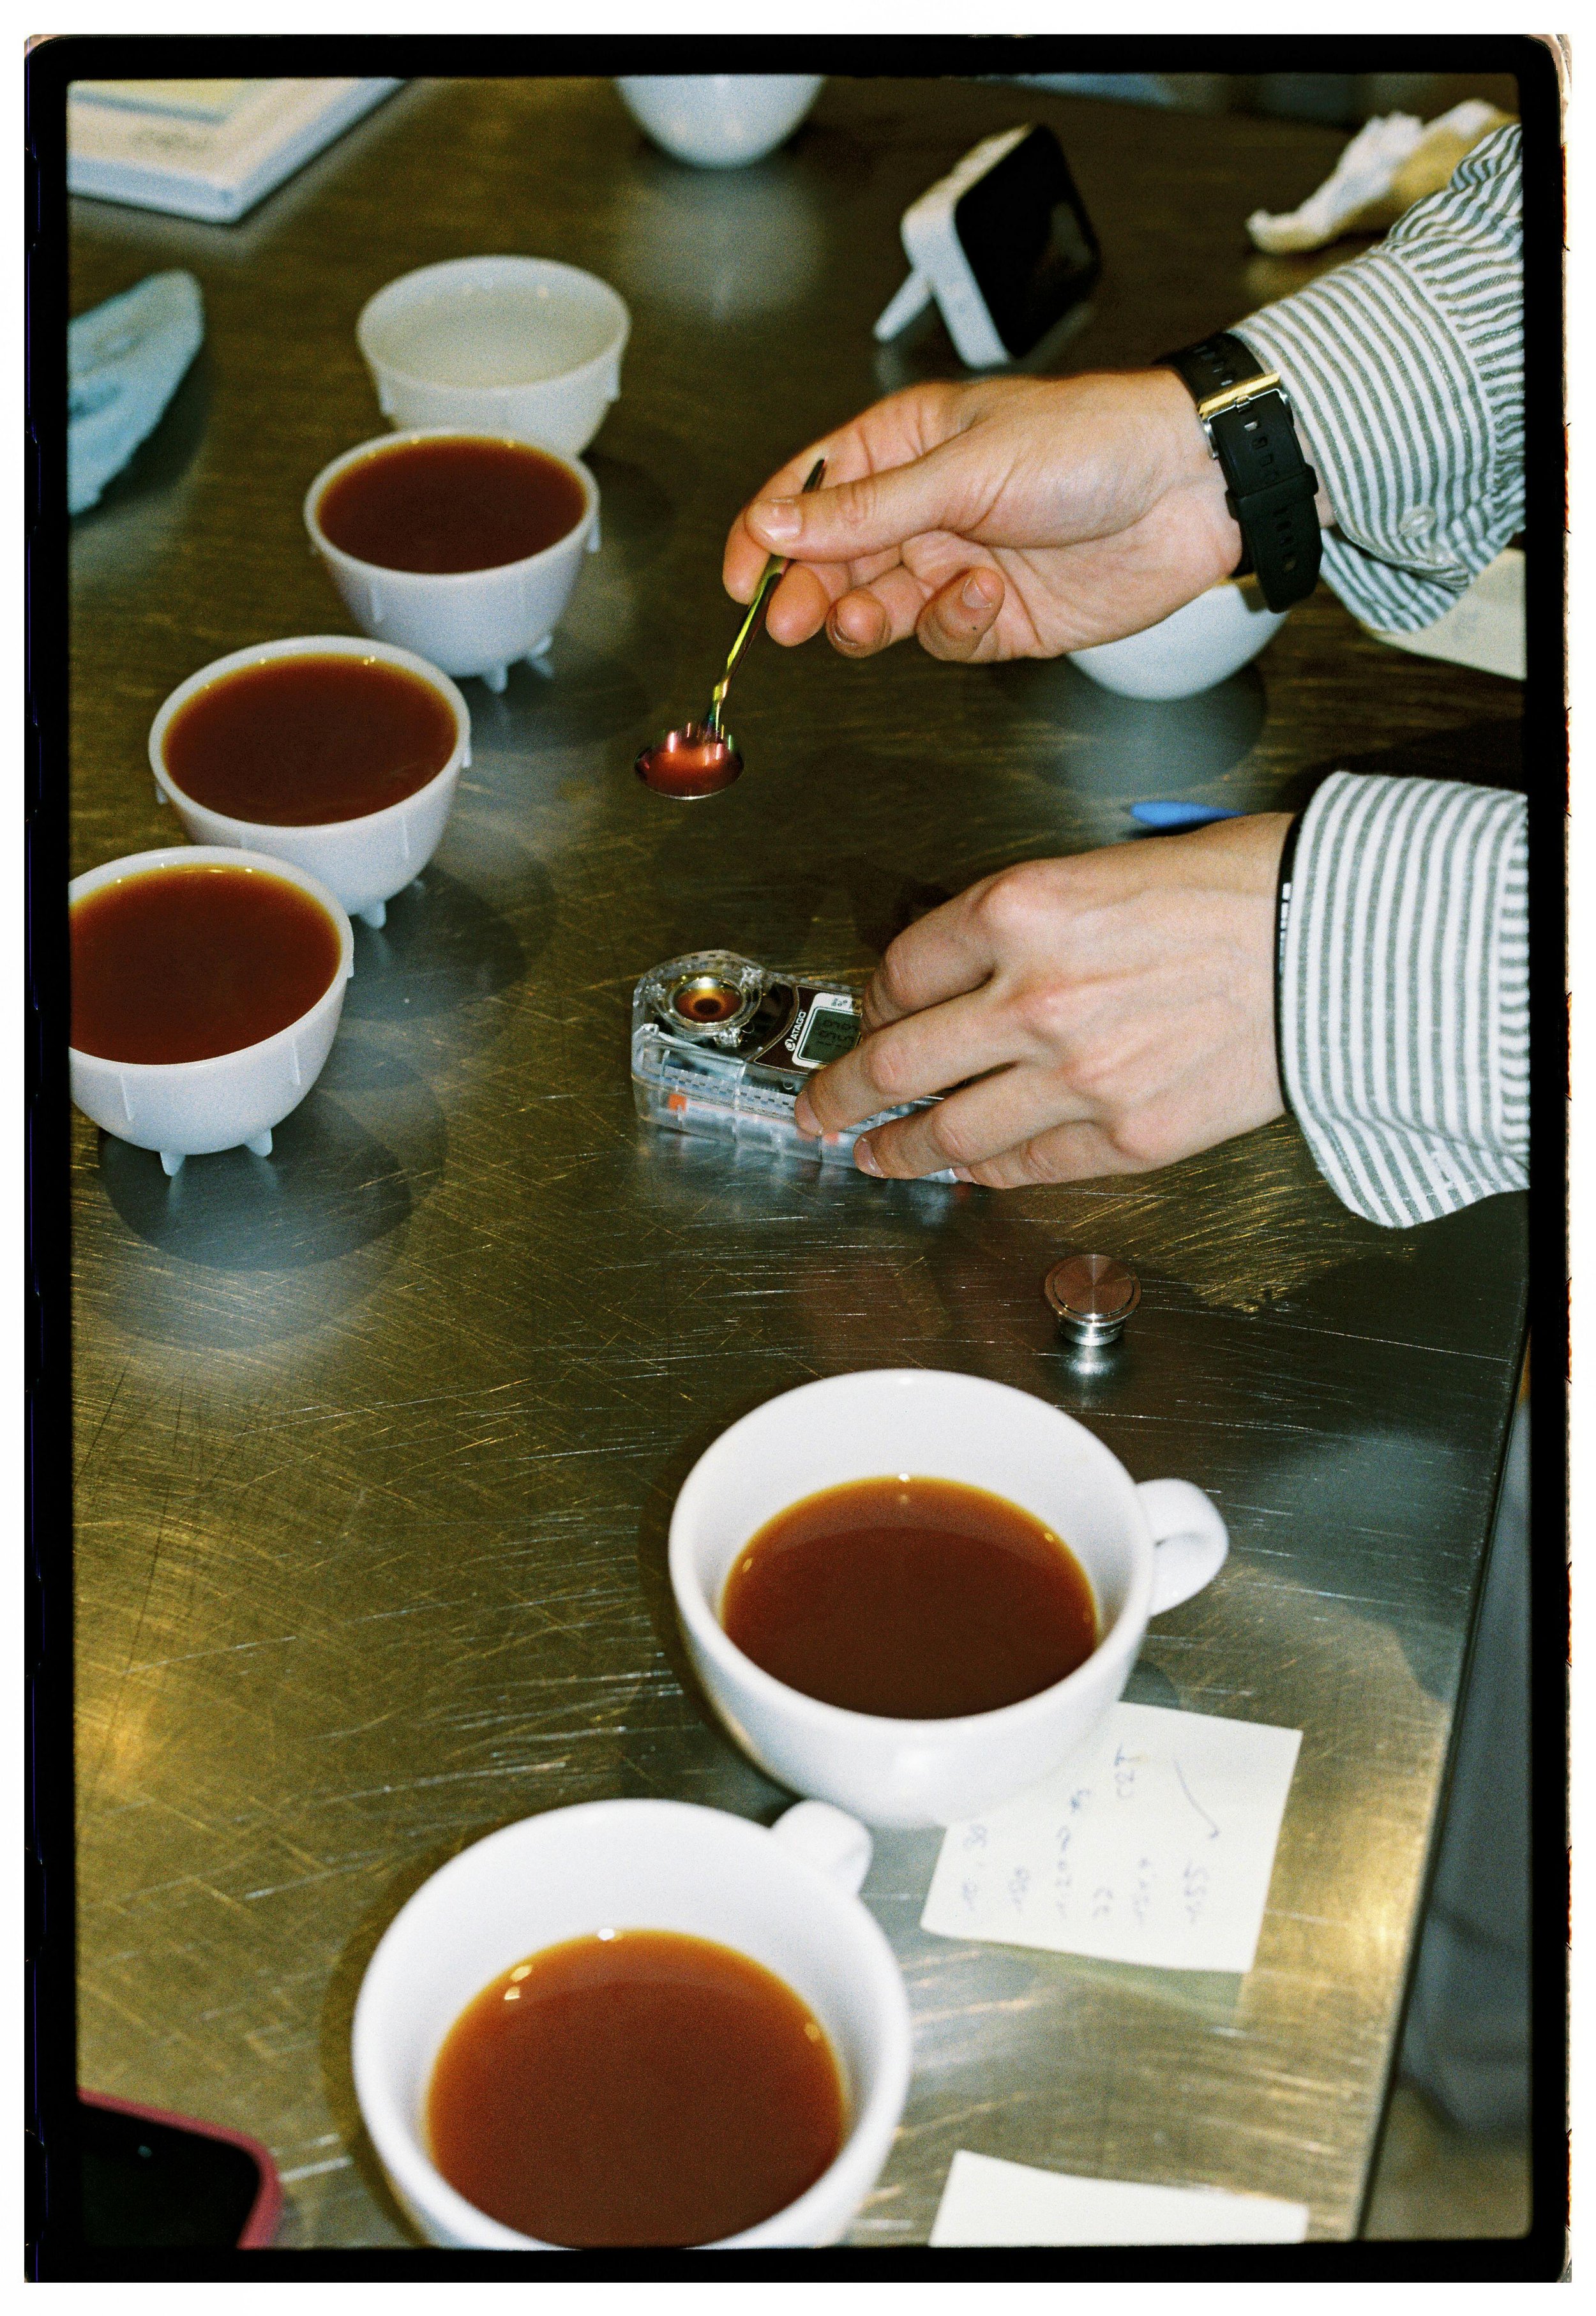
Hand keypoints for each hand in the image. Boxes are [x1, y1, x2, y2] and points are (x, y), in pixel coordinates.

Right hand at [722, 369, 1244, 661]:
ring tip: (875, 615)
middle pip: (832, 564)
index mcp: (901, 447)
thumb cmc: (1089, 440)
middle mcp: (923, 509)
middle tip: (793, 621)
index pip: (807, 494)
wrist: (1190, 488)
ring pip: (880, 610)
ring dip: (869, 618)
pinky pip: (945, 637)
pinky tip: (982, 596)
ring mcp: (957, 565)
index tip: (743, 582)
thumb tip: (771, 524)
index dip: (765, 537)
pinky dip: (952, 625)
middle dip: (809, 593)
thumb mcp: (960, 467)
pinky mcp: (997, 618)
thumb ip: (863, 509)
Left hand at [792, 816, 1291, 1185]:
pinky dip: (986, 1172)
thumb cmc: (1245, 888)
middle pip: (897, 1062)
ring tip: (873, 1157)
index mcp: (1021, 910)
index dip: (877, 998)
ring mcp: (1076, 1076)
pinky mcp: (1126, 1135)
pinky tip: (966, 1172)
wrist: (1341, 945)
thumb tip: (970, 970)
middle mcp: (1032, 996)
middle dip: (841, 1093)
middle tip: (817, 1108)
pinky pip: (1028, 1165)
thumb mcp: (1107, 865)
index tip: (873, 1014)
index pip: (904, 968)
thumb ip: (1028, 921)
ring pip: (949, 1133)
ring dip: (898, 1151)